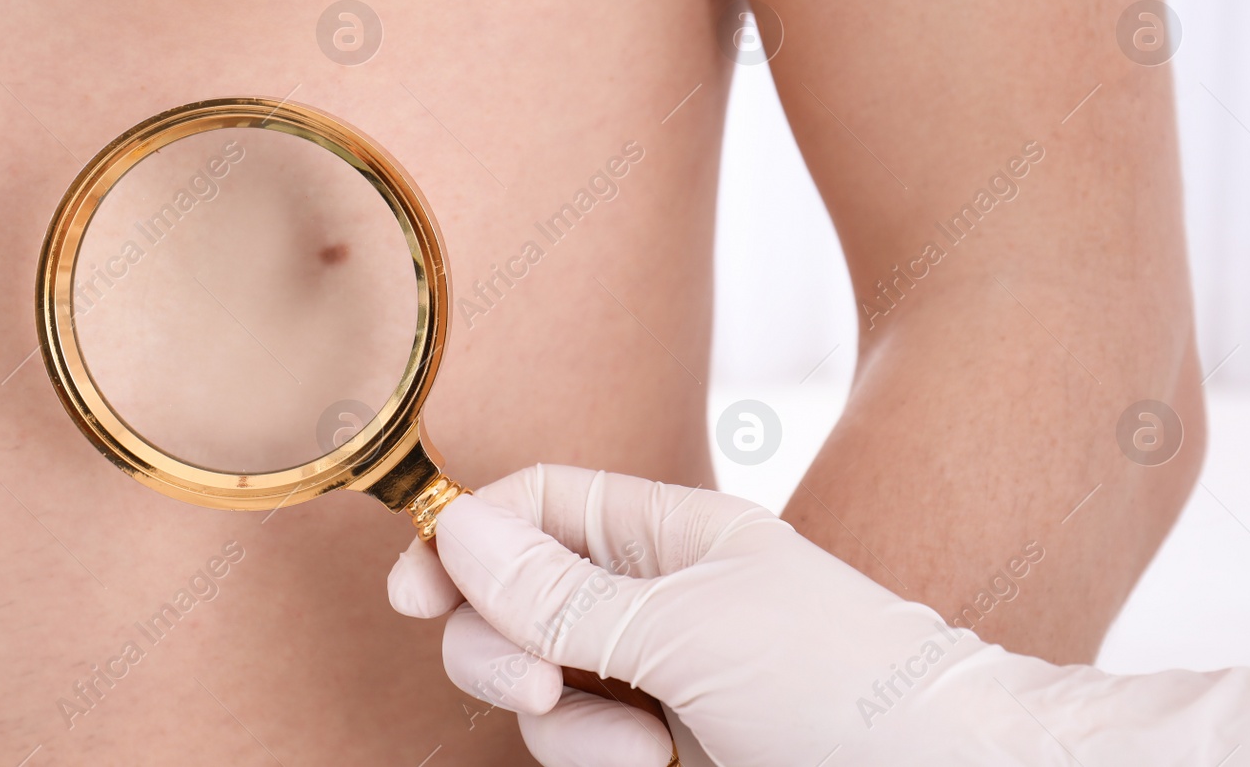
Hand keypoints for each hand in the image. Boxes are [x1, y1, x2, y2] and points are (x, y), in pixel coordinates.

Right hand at [387, 465, 1249, 766]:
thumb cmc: (838, 680)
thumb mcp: (687, 626)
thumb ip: (561, 592)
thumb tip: (456, 525)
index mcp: (667, 533)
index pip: (538, 508)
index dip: (467, 539)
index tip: (411, 593)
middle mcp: (653, 600)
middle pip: (518, 604)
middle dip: (506, 646)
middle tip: (540, 683)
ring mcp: (657, 680)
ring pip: (544, 691)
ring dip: (571, 724)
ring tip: (646, 744)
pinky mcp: (662, 750)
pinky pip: (582, 748)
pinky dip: (602, 760)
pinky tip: (660, 765)